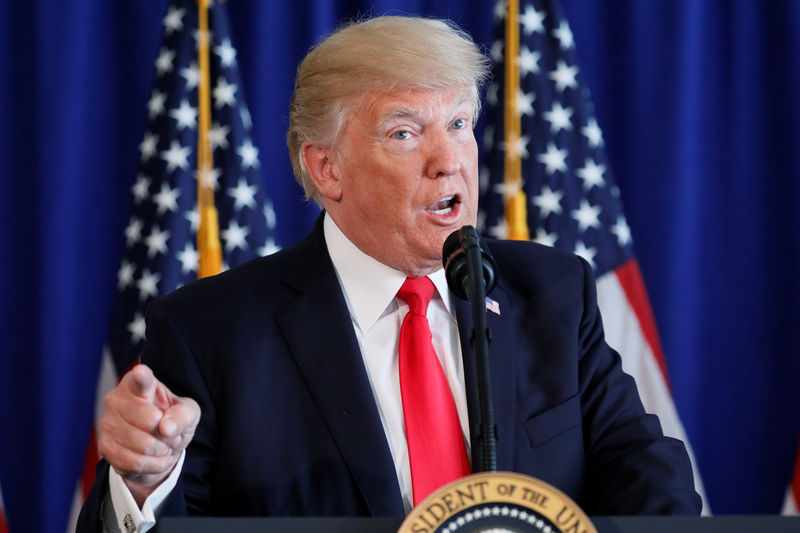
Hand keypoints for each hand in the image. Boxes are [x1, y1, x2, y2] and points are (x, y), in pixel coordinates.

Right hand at [99, 364, 199, 506]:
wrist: (159, 447)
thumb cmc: (172, 420)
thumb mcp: (188, 413)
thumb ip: (183, 415)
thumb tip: (166, 427)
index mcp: (139, 383)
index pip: (140, 378)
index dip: (141, 377)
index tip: (142, 373)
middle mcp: (117, 399)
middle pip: (149, 420)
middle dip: (167, 433)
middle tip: (170, 432)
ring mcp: (108, 423)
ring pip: (142, 444)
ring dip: (162, 450)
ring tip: (164, 446)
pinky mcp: (105, 447)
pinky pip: (134, 462)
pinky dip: (154, 465)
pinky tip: (158, 459)